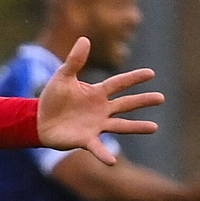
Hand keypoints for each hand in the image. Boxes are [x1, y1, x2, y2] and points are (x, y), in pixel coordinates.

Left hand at [36, 37, 163, 164]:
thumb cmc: (51, 98)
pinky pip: (98, 148)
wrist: (38, 120)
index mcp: (96, 92)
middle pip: (126, 103)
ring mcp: (96, 124)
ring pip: (121, 125)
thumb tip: (84, 39)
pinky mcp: (86, 139)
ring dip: (136, 127)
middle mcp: (100, 108)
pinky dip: (105, 154)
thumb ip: (74, 61)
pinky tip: (113, 161)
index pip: (119, 83)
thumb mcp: (62, 77)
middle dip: (142, 100)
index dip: (134, 78)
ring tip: (154, 127)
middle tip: (161, 98)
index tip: (151, 73)